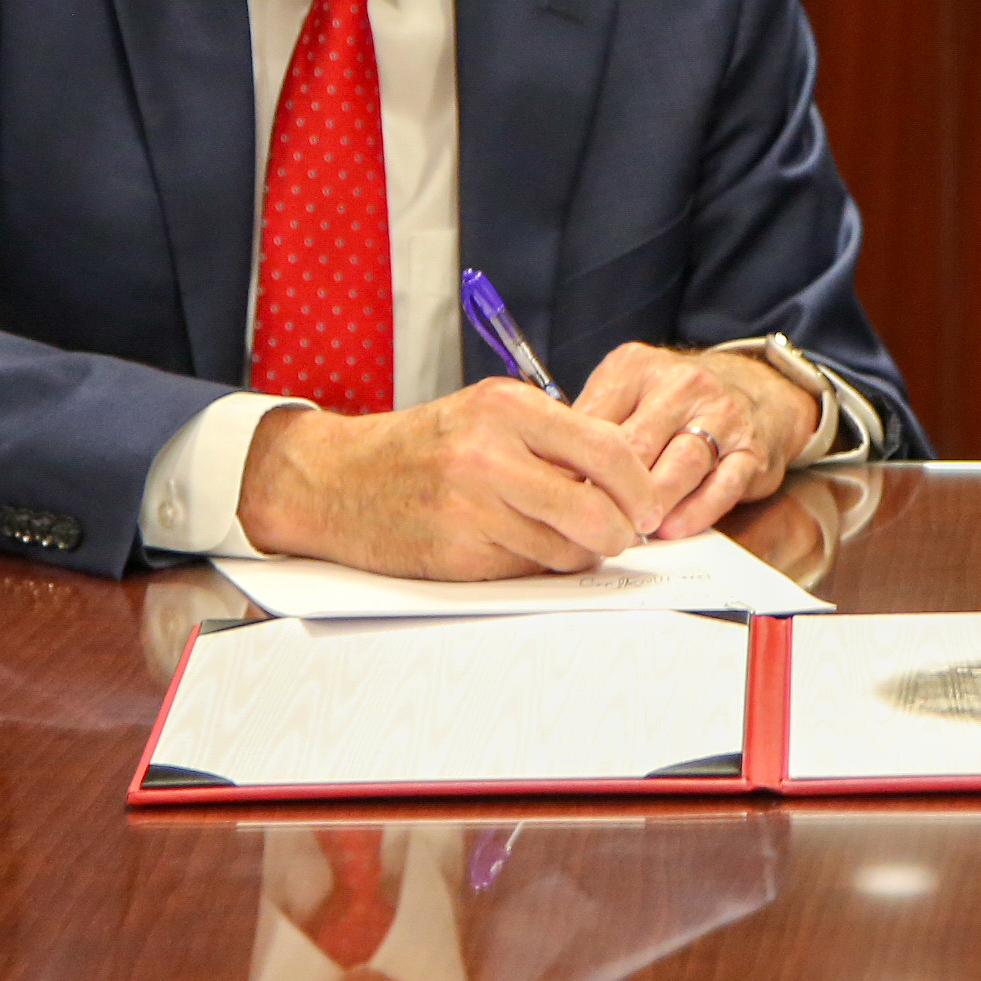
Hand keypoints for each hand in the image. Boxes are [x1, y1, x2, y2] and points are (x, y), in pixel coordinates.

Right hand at [235, 385, 659, 577]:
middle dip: (621, 531)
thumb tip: (623, 477)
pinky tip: (519, 548)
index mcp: (505, 408)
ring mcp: (470, 509)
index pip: (607, 448)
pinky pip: (527, 571)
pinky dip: (536, 567)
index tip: (647, 504)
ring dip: (579, 553)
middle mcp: (489, 455)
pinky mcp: (456, 555)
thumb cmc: (418, 446)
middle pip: (596, 509)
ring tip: (564, 539)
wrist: (334, 480)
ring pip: (566, 549)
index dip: (639, 485)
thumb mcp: (483, 414)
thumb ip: (550, 437)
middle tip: (622, 534)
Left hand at [569, 343, 814, 538]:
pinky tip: (672, 530)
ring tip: (631, 532)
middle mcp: (683, 385)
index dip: (575, 467)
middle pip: (638, 444)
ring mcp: (722, 416)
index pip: (597, 421)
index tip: (559, 500)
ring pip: (682, 463)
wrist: (755, 390)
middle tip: (591, 525)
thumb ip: (591, 425)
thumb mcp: (625, 393)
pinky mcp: (751, 451)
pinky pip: (723, 485)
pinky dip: (695, 511)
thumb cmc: (672, 402)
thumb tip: (550, 474)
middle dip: (613, 490)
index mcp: (638, 368)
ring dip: (654, 503)